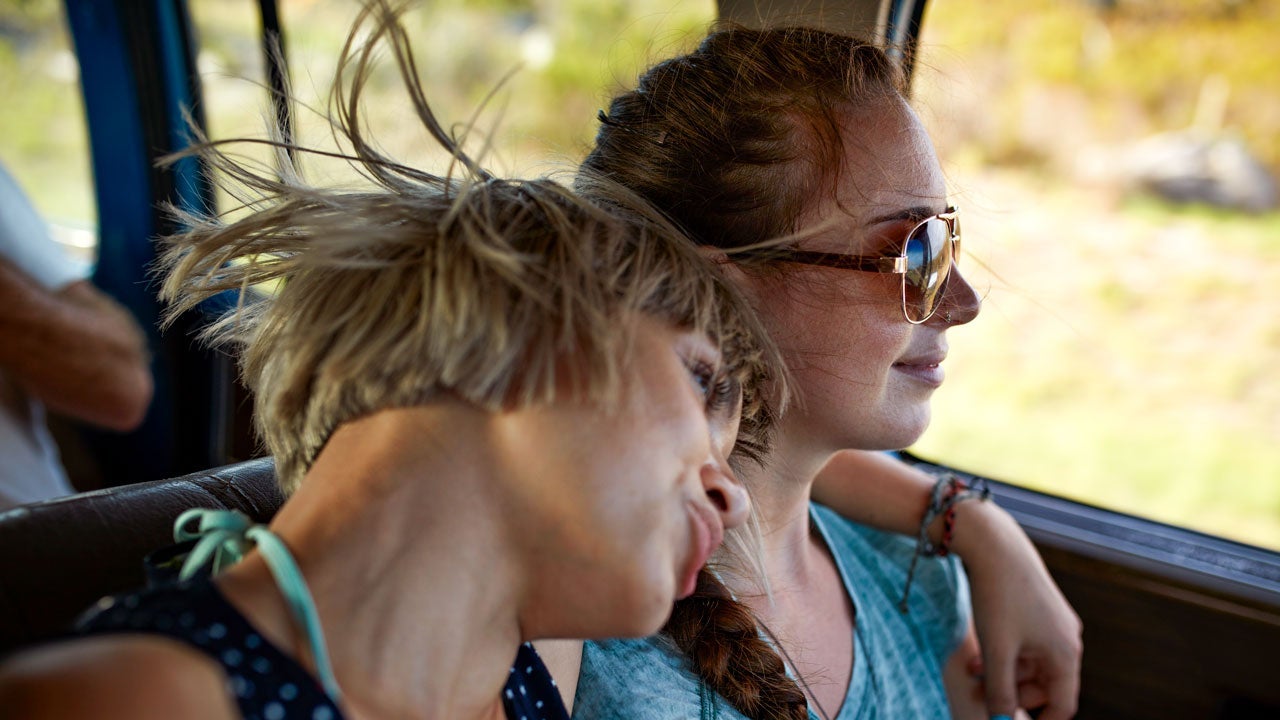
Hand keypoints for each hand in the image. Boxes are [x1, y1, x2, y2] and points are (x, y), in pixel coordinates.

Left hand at [951, 501, 1082, 718]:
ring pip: (1032, 666)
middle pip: (1046, 687)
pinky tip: (978, 654)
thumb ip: (1001, 690)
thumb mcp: (996, 649)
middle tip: (979, 695)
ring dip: (1004, 674)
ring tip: (971, 672)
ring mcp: (1054, 623)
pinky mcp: (1037, 609)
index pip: (1063, 706)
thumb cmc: (998, 595)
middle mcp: (1067, 639)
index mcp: (1066, 652)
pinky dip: (1004, 653)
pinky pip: (1025, 645)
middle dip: (1013, 695)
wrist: (992, 542)